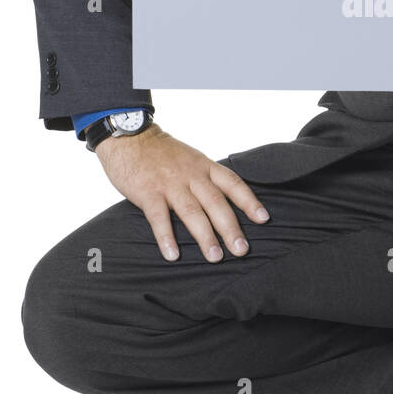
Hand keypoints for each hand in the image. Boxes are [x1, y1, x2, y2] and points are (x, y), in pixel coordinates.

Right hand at [95, 123, 269, 262]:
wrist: (129, 136)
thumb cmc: (161, 152)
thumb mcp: (191, 158)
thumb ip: (205, 178)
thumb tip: (224, 202)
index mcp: (204, 166)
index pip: (233, 183)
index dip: (249, 201)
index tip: (263, 219)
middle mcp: (191, 175)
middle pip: (216, 203)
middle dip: (231, 228)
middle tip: (241, 250)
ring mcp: (170, 184)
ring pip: (193, 213)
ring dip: (205, 237)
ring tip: (215, 257)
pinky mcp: (148, 192)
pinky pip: (159, 218)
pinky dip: (167, 237)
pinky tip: (173, 255)